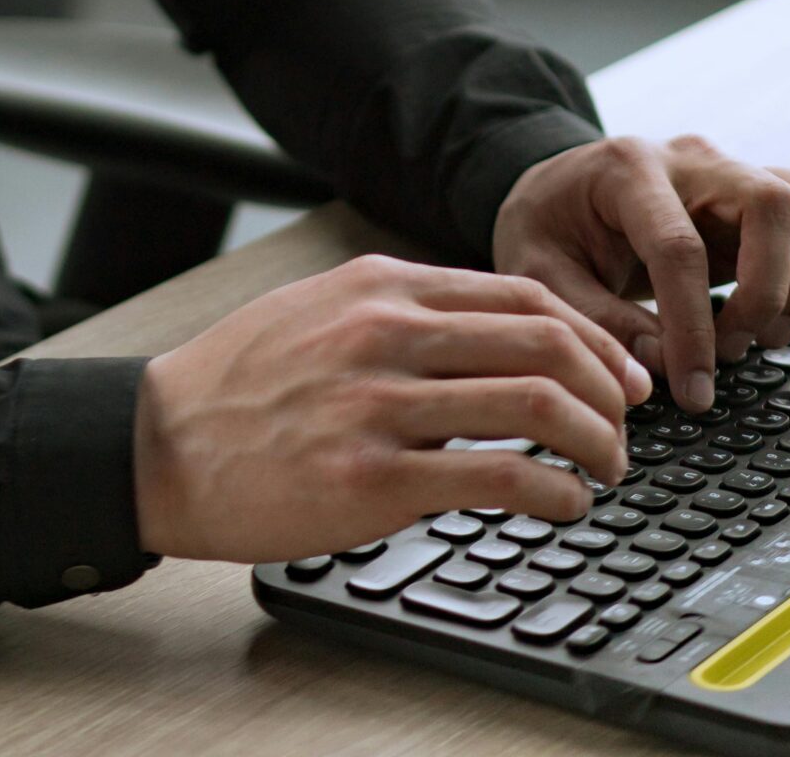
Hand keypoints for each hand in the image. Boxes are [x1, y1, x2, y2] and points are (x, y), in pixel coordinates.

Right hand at [131, 251, 648, 563]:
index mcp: (380, 284)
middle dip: (611, 388)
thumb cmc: (239, 381)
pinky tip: (562, 504)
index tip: (619, 371)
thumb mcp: (318, 308)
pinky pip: (500, 477)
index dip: (593, 334)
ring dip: (598, 442)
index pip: (524, 292)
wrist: (161, 441)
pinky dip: (555, 492)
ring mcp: (383, 404)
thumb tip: (485, 330)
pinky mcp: (376, 478)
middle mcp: (389, 332)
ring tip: (606, 470)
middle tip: (627, 426)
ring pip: (539, 405)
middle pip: (548, 340)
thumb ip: (397, 309)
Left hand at [491, 133, 789, 412]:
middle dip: (768, 290)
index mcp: (626, 170)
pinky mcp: (751, 201)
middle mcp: (688, 160)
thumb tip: (660, 372)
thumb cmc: (545, 229)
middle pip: (771, 202)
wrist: (555, 190)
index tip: (694, 389)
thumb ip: (596, 322)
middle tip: (732, 348)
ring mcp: (727, 174)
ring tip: (762, 336)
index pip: (680, 247)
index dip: (693, 327)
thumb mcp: (538, 273)